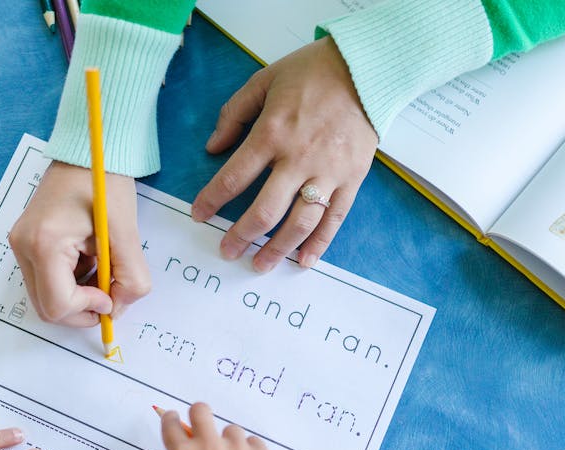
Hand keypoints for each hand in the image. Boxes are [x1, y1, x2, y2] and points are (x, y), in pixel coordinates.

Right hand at [9, 161, 150, 325]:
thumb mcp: (126, 233)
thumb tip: (120, 309)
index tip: (110, 296)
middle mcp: (24, 246)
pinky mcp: (27, 243)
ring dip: (78, 295)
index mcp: (44, 243)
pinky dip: (71, 281)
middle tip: (110, 293)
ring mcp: (22, 244)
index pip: (58, 304)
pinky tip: (89, 258)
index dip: (88, 309)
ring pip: (47, 296)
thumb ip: (130, 277)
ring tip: (101, 265)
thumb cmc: (105, 182)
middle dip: (82, 309)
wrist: (87, 151)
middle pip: (47, 308)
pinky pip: (47, 279)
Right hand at [161, 404, 317, 449]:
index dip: (171, 419)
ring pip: (231, 431)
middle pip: (201, 410)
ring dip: (229, 444)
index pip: (171, 424)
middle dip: (199, 414)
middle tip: (202, 425)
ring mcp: (236, 449)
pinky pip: (253, 444)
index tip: (174, 417)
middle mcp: (208, 447)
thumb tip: (190, 449)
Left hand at [192, 36, 377, 272]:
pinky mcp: (352, 179)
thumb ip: (233, 114)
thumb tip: (212, 147)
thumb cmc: (311, 72)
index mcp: (272, 133)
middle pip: (265, 210)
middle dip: (241, 236)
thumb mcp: (263, 81)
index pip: (234, 177)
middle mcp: (298, 158)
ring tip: (259, 265)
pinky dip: (319, 244)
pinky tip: (302, 262)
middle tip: (227, 251)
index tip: (199, 214)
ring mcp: (328, 173)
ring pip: (299, 223)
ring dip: (277, 249)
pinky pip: (334, 219)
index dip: (212, 200)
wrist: (365, 69)